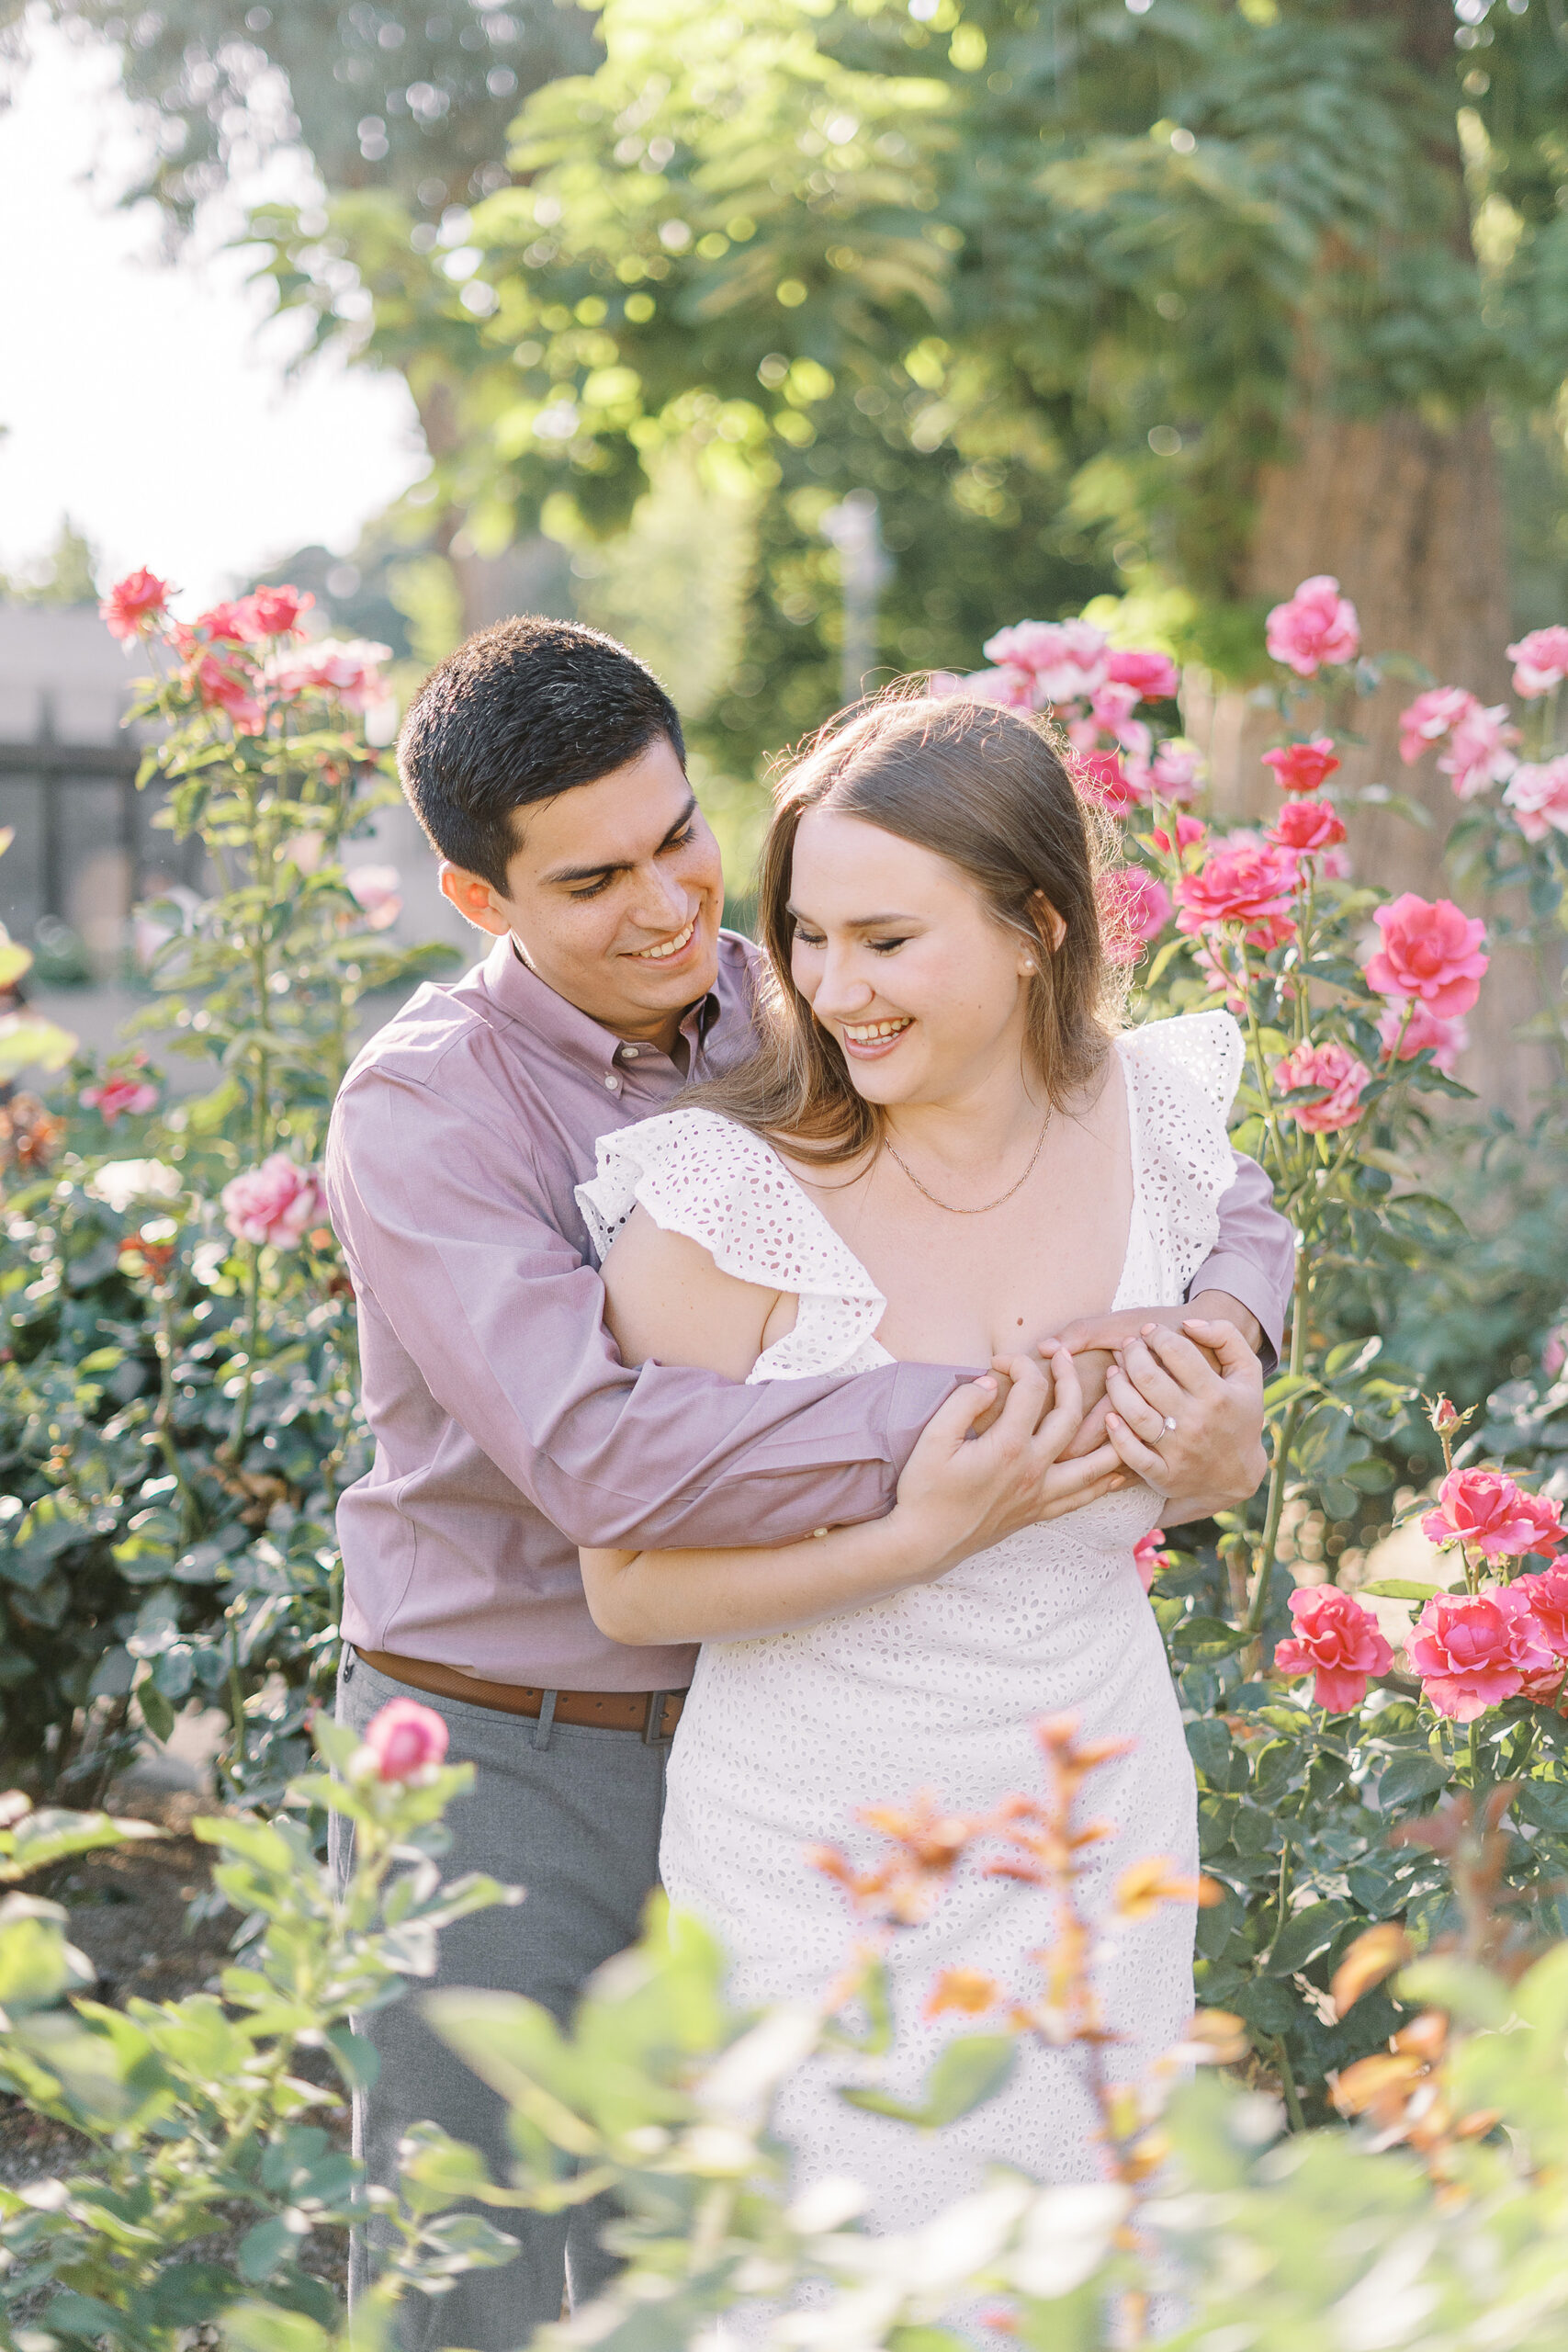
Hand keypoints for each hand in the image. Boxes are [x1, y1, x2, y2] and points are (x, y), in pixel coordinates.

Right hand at [893, 1345, 1130, 1576]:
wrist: (924, 1543)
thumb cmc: (924, 1491)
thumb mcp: (933, 1439)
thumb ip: (964, 1403)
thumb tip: (991, 1383)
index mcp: (1008, 1446)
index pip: (1030, 1390)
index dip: (1020, 1364)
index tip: (1000, 1360)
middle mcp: (1033, 1469)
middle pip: (1069, 1415)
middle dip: (1070, 1378)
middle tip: (1064, 1356)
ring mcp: (1039, 1493)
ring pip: (1091, 1462)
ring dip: (1109, 1434)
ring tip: (1119, 1409)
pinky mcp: (1037, 1511)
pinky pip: (1081, 1497)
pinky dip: (1103, 1483)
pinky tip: (1116, 1474)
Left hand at [1052, 1292, 1261, 1458]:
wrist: (1238, 1475)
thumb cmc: (1238, 1414)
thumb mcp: (1247, 1374)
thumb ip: (1227, 1337)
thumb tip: (1188, 1323)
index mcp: (1218, 1395)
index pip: (1177, 1352)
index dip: (1157, 1335)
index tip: (1149, 1332)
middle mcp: (1197, 1422)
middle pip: (1149, 1378)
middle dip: (1132, 1354)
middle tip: (1128, 1347)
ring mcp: (1179, 1450)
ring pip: (1134, 1413)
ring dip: (1116, 1386)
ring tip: (1114, 1372)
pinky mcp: (1163, 1474)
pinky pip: (1131, 1453)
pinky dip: (1116, 1433)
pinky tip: (1110, 1415)